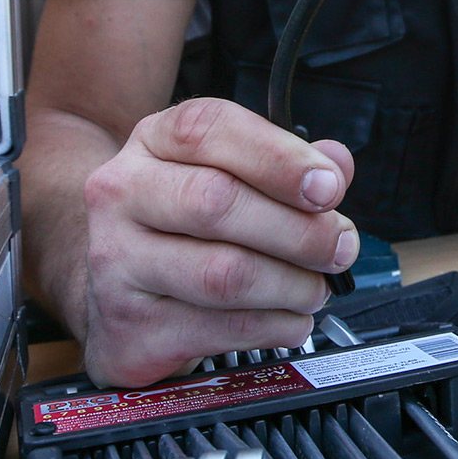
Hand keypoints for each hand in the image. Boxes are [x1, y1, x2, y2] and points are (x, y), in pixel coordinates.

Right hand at [77, 97, 358, 385]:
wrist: (117, 289)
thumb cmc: (186, 221)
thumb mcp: (231, 170)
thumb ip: (288, 161)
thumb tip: (336, 165)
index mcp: (154, 142)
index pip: (210, 129)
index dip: (279, 158)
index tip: (329, 188)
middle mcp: (124, 195)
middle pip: (217, 203)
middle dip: (299, 230)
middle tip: (340, 247)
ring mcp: (118, 264)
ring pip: (223, 274)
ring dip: (293, 285)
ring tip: (317, 287)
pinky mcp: (131, 328)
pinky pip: (222, 329)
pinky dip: (275, 326)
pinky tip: (291, 318)